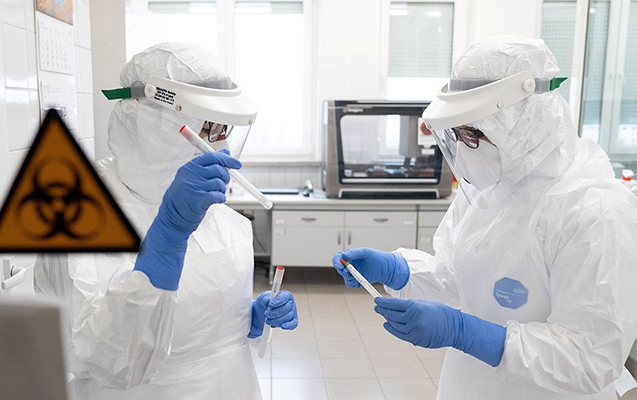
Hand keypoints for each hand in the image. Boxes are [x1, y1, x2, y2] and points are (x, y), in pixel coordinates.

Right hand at [159, 150, 240, 238]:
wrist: (173, 214)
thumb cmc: (185, 195)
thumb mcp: (193, 176)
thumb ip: (209, 165)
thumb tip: (226, 153)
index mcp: (190, 167)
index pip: (212, 157)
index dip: (227, 159)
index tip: (236, 163)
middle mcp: (191, 175)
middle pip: (218, 169)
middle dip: (225, 177)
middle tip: (222, 183)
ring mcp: (194, 187)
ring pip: (219, 183)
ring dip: (222, 189)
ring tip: (215, 193)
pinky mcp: (198, 199)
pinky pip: (218, 195)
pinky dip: (221, 198)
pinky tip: (216, 200)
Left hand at [248, 290, 297, 338]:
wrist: (262, 314)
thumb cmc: (265, 304)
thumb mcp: (262, 298)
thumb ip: (265, 298)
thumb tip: (268, 301)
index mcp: (284, 295)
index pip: (285, 296)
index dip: (278, 301)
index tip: (270, 305)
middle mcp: (290, 303)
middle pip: (286, 308)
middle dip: (275, 313)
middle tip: (267, 314)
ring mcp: (292, 312)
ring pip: (288, 317)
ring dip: (277, 320)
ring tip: (268, 320)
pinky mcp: (292, 321)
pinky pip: (293, 324)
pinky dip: (287, 325)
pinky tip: (282, 326)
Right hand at [332, 248, 409, 290]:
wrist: (387, 268)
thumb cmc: (377, 257)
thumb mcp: (365, 252)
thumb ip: (354, 253)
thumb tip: (343, 255)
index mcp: (350, 256)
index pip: (338, 258)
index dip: (336, 262)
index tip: (339, 265)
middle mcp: (350, 265)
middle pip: (340, 269)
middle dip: (342, 271)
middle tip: (348, 271)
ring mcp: (354, 274)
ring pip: (345, 278)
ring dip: (348, 277)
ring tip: (357, 276)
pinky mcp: (357, 281)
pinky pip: (350, 284)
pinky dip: (353, 283)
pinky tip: (360, 280)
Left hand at [374, 297, 505, 366]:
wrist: (454, 328)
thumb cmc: (440, 312)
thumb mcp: (424, 303)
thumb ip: (409, 305)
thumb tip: (394, 305)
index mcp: (415, 307)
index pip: (394, 304)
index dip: (383, 302)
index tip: (376, 299)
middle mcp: (413, 319)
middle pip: (392, 314)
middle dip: (383, 310)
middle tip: (376, 307)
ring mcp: (414, 330)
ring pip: (395, 325)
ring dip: (387, 319)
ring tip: (382, 315)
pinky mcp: (416, 339)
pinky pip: (400, 334)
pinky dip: (392, 329)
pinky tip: (387, 325)